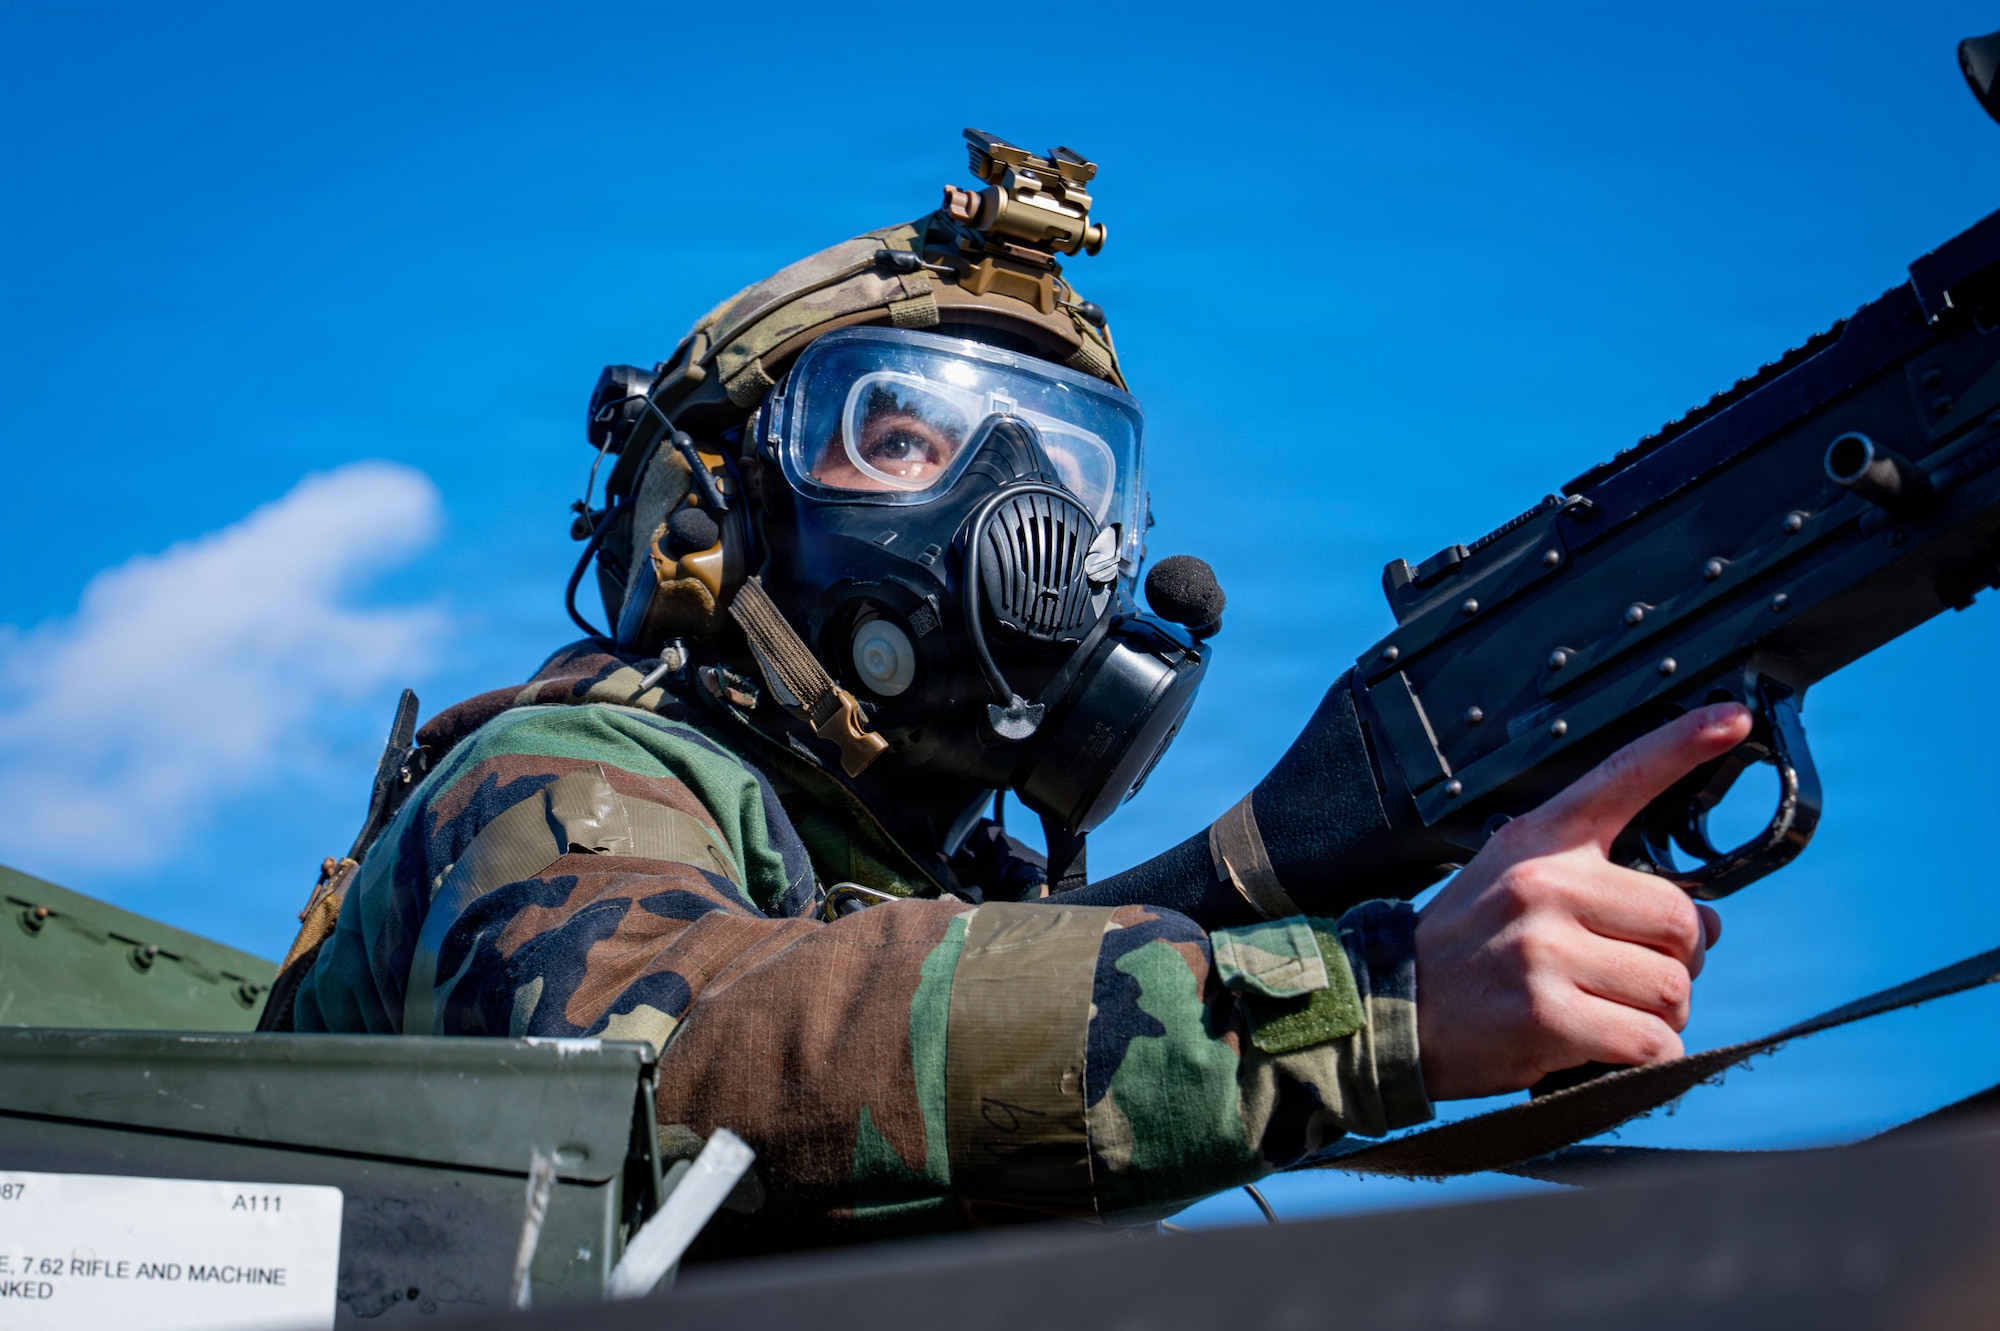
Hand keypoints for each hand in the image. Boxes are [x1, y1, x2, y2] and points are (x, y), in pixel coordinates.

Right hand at [1414, 703, 1752, 1100]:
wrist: (1390, 1010)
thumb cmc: (1466, 950)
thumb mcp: (1509, 879)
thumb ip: (1598, 884)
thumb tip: (1706, 922)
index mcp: (1539, 841)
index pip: (1621, 778)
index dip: (1683, 745)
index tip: (1733, 718)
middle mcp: (1544, 884)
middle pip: (1683, 920)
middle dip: (1678, 961)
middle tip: (1630, 976)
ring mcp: (1543, 950)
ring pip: (1674, 988)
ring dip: (1660, 1016)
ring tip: (1606, 1012)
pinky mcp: (1545, 1015)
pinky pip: (1651, 1043)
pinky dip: (1645, 1058)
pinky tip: (1602, 1048)